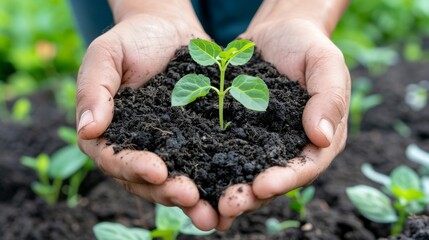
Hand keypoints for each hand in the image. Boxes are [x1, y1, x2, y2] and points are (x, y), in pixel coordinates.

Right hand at [76, 1, 220, 230]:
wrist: (166, 30)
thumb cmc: (131, 39)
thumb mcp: (107, 54)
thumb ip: (94, 89)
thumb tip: (87, 128)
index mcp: (109, 134)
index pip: (114, 159)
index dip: (133, 168)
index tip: (157, 171)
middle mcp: (138, 148)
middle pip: (147, 181)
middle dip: (168, 192)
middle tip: (190, 198)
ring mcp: (167, 149)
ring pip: (176, 181)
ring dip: (193, 199)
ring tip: (212, 213)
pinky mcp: (194, 142)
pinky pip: (203, 165)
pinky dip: (215, 181)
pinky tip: (231, 191)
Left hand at [215, 1, 350, 229]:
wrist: (277, 32)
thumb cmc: (307, 45)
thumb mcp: (325, 63)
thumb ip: (329, 98)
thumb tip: (323, 138)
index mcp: (318, 140)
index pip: (305, 167)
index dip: (285, 180)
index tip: (262, 186)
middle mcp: (289, 149)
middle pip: (273, 181)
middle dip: (250, 196)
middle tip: (227, 206)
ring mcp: (261, 143)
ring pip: (245, 174)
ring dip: (226, 190)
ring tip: (205, 203)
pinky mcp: (237, 132)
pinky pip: (224, 152)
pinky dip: (209, 167)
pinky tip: (191, 176)